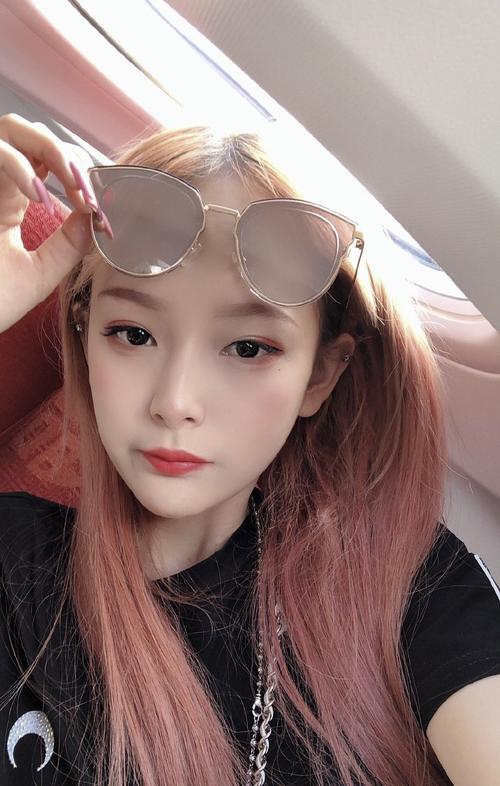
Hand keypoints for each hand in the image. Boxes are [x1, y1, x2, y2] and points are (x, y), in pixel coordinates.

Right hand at [0, 113, 99, 332]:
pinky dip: (18, 165)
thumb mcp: (39, 273)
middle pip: (33, 135)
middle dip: (70, 157)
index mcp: (9, 200)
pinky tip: (39, 196)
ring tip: (74, 186)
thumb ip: (68, 245)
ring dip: (51, 150)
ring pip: (11, 127)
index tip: (98, 207)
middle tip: (89, 194)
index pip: (47, 162)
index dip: (78, 175)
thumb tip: (94, 215)